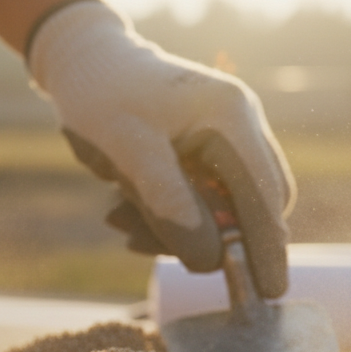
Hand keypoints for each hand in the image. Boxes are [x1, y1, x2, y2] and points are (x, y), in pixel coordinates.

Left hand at [28, 1, 294, 297]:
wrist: (80, 59)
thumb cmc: (101, 94)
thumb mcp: (127, 151)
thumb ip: (169, 203)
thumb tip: (209, 261)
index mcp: (231, 116)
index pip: (264, 197)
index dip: (267, 248)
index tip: (270, 292)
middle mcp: (240, 124)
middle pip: (252, 205)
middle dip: (209, 237)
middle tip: (144, 244)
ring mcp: (226, 136)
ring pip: (225, 207)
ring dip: (176, 226)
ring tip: (119, 220)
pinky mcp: (205, 150)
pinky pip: (202, 198)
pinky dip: (167, 213)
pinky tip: (123, 212)